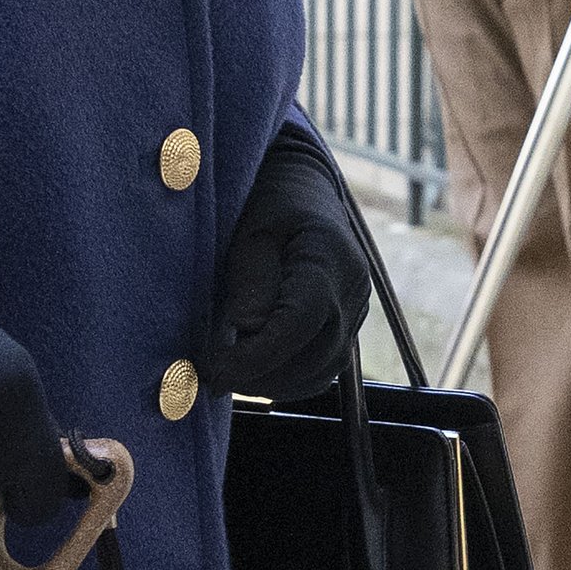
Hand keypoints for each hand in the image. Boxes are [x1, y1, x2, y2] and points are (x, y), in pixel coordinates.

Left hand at [213, 127, 371, 401]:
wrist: (304, 186)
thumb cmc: (270, 202)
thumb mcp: (251, 231)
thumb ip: (252, 280)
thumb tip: (248, 329)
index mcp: (328, 260)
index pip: (299, 324)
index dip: (257, 356)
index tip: (217, 370)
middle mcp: (353, 289)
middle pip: (314, 356)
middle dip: (262, 376)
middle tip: (214, 377)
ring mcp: (357, 308)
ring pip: (323, 369)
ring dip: (276, 383)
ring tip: (232, 376)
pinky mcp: (350, 321)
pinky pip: (326, 365)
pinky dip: (293, 379)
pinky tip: (258, 374)